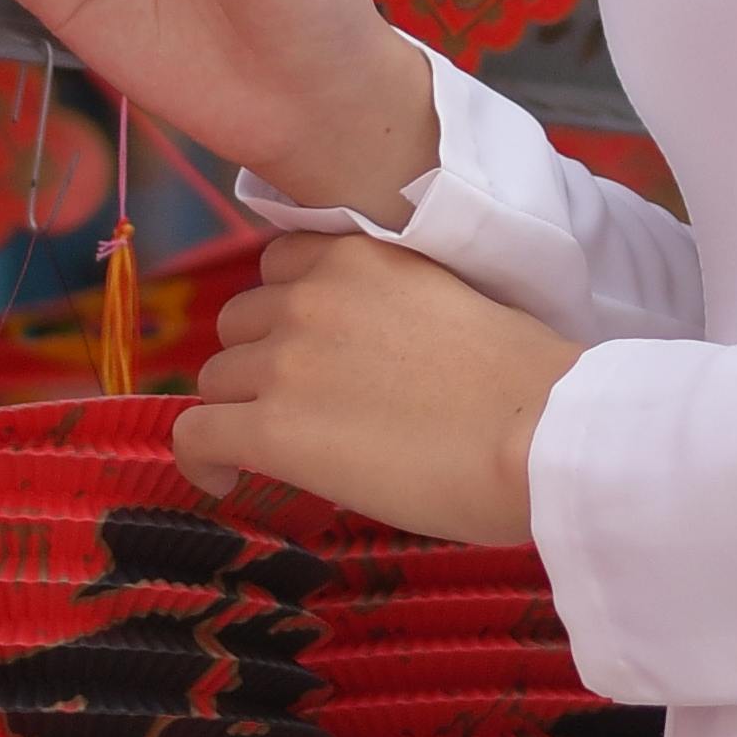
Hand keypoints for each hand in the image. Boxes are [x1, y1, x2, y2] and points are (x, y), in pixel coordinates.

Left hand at [176, 232, 576, 546]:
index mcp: (361, 254)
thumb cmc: (527, 382)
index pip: (280, 267)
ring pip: (218, 378)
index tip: (305, 347)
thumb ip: (390, 310)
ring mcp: (286, 360)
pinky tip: (225, 481)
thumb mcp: (450, 303)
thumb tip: (364, 359)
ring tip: (277, 448)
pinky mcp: (272, 428)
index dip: (287, 311)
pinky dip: (201, 459)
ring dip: (241, 408)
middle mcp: (311, 295)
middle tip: (302, 406)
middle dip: (262, 360)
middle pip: (241, 323)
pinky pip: (197, 434)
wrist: (540, 431)